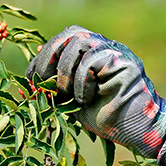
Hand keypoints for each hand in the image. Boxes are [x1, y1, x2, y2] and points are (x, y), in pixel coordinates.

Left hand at [26, 26, 165, 165]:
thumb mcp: (71, 100)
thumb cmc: (106, 117)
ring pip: (81, 42)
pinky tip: (85, 98)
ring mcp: (118, 52)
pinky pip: (93, 60)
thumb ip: (55, 86)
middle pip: (72, 34)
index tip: (31, 79)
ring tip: (68, 94)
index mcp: (94, 53)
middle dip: (50, 57)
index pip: (65, 39)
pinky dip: (81, 80)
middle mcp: (107, 47)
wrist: (136, 131)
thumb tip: (28, 81)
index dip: (45, 55)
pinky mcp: (126, 62)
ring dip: (66, 70)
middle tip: (43, 82)